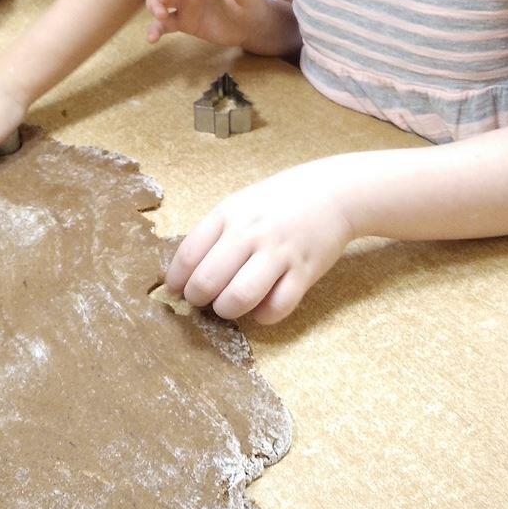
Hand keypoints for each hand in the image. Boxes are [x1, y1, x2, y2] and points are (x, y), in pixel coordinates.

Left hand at [165, 161, 354, 324]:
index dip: (177, 280)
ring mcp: (279, 253)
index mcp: (229, 214)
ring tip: (227, 306)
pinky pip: (277, 308)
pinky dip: (263, 316)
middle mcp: (251, 233)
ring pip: (240, 297)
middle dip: (197, 299)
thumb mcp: (239, 204)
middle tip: (201, 301)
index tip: (176, 289)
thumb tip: (184, 272)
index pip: (189, 254)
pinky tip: (260, 308)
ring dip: (226, 310)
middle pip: (208, 281)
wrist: (331, 192)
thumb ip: (214, 233)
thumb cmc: (277, 203)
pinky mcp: (304, 272)